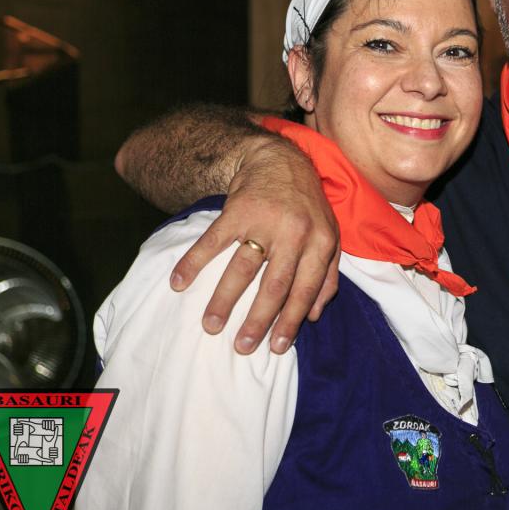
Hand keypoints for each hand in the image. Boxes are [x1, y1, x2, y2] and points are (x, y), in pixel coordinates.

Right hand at [168, 134, 339, 353]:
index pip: (306, 289)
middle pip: (275, 284)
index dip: (291, 320)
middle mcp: (295, 233)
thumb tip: (315, 316)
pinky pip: (212, 241)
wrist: (280, 161)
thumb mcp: (330, 237)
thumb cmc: (307, 207)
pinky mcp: (236, 210)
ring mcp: (265, 221)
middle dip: (258, 319)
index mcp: (321, 242)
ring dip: (224, 299)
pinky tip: (179, 283)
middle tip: (242, 346)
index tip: (276, 348)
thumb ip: (327, 276)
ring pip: (242, 267)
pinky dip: (193, 262)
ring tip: (211, 325)